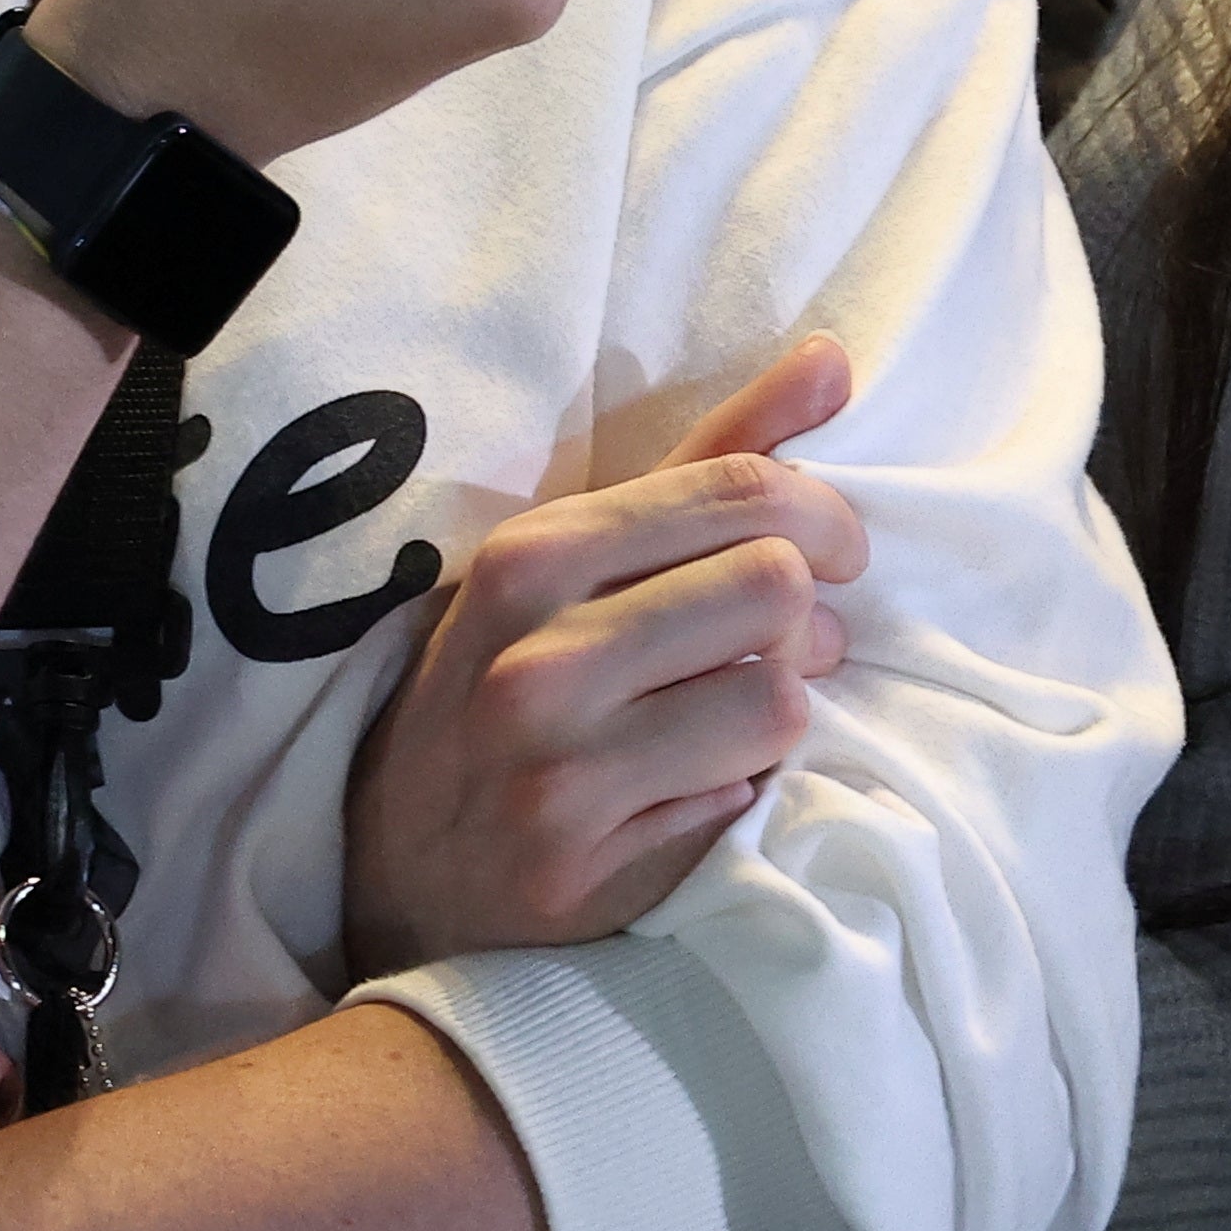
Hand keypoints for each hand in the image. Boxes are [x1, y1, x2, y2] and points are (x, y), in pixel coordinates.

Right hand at [343, 334, 864, 977]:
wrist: (393, 858)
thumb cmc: (508, 676)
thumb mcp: (579, 554)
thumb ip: (710, 455)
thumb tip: (832, 358)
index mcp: (534, 556)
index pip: (739, 492)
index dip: (824, 514)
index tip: (836, 549)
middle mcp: (540, 658)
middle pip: (774, 589)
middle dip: (807, 616)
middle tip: (794, 642)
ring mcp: (560, 772)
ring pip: (777, 704)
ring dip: (782, 709)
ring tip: (744, 714)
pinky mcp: (586, 872)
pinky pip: (741, 806)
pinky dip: (741, 790)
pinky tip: (695, 786)